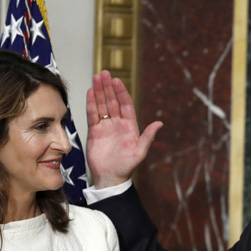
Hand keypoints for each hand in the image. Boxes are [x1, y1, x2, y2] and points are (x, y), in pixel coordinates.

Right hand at [85, 70, 162, 188]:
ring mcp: (106, 127)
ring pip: (102, 105)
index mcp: (130, 126)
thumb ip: (148, 137)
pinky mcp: (94, 132)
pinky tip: (90, 92)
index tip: (117, 80)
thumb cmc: (126, 166)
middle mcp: (118, 124)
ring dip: (99, 91)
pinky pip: (92, 115)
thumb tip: (160, 123)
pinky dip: (91, 103)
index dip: (121, 92)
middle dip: (108, 87)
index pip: (126, 105)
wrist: (110, 177)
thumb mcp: (140, 152)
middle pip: (113, 101)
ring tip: (96, 77)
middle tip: (104, 73)